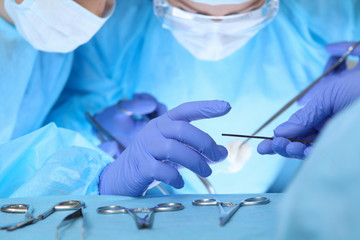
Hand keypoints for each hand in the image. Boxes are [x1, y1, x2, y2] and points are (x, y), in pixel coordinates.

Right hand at [99, 100, 230, 195]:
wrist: (123, 175)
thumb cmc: (156, 160)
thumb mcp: (178, 152)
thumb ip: (198, 151)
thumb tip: (223, 154)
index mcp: (165, 122)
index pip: (186, 109)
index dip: (205, 107)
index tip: (227, 107)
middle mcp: (154, 130)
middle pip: (182, 129)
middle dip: (205, 143)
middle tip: (218, 157)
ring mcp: (145, 147)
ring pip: (173, 149)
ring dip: (195, 161)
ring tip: (207, 172)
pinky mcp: (140, 166)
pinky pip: (160, 170)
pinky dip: (175, 177)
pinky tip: (181, 183)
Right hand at [258, 42, 359, 158]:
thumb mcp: (327, 95)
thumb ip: (304, 115)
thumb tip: (279, 131)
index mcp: (325, 108)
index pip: (299, 125)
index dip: (281, 135)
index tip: (264, 144)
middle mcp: (330, 123)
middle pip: (301, 139)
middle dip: (284, 145)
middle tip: (267, 148)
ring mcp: (338, 134)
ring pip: (310, 148)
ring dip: (293, 150)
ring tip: (281, 147)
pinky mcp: (343, 143)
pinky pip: (324, 153)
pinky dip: (310, 154)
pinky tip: (298, 151)